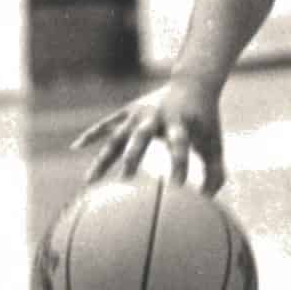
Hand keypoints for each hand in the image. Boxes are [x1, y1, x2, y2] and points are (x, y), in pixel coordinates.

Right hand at [70, 77, 225, 193]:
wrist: (193, 83)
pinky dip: (92, 134)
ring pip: (117, 136)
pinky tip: (75, 148)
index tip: (176, 191)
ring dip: (104, 158)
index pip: (179, 146)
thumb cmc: (205, 122)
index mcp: (182, 124)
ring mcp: (140, 113)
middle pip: (141, 138)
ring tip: (89, 182)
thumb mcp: (215, 143)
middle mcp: (158, 117)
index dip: (178, 166)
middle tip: (124, 182)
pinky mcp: (129, 111)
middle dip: (133, 158)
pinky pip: (107, 124)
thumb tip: (206, 206)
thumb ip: (215, 174)